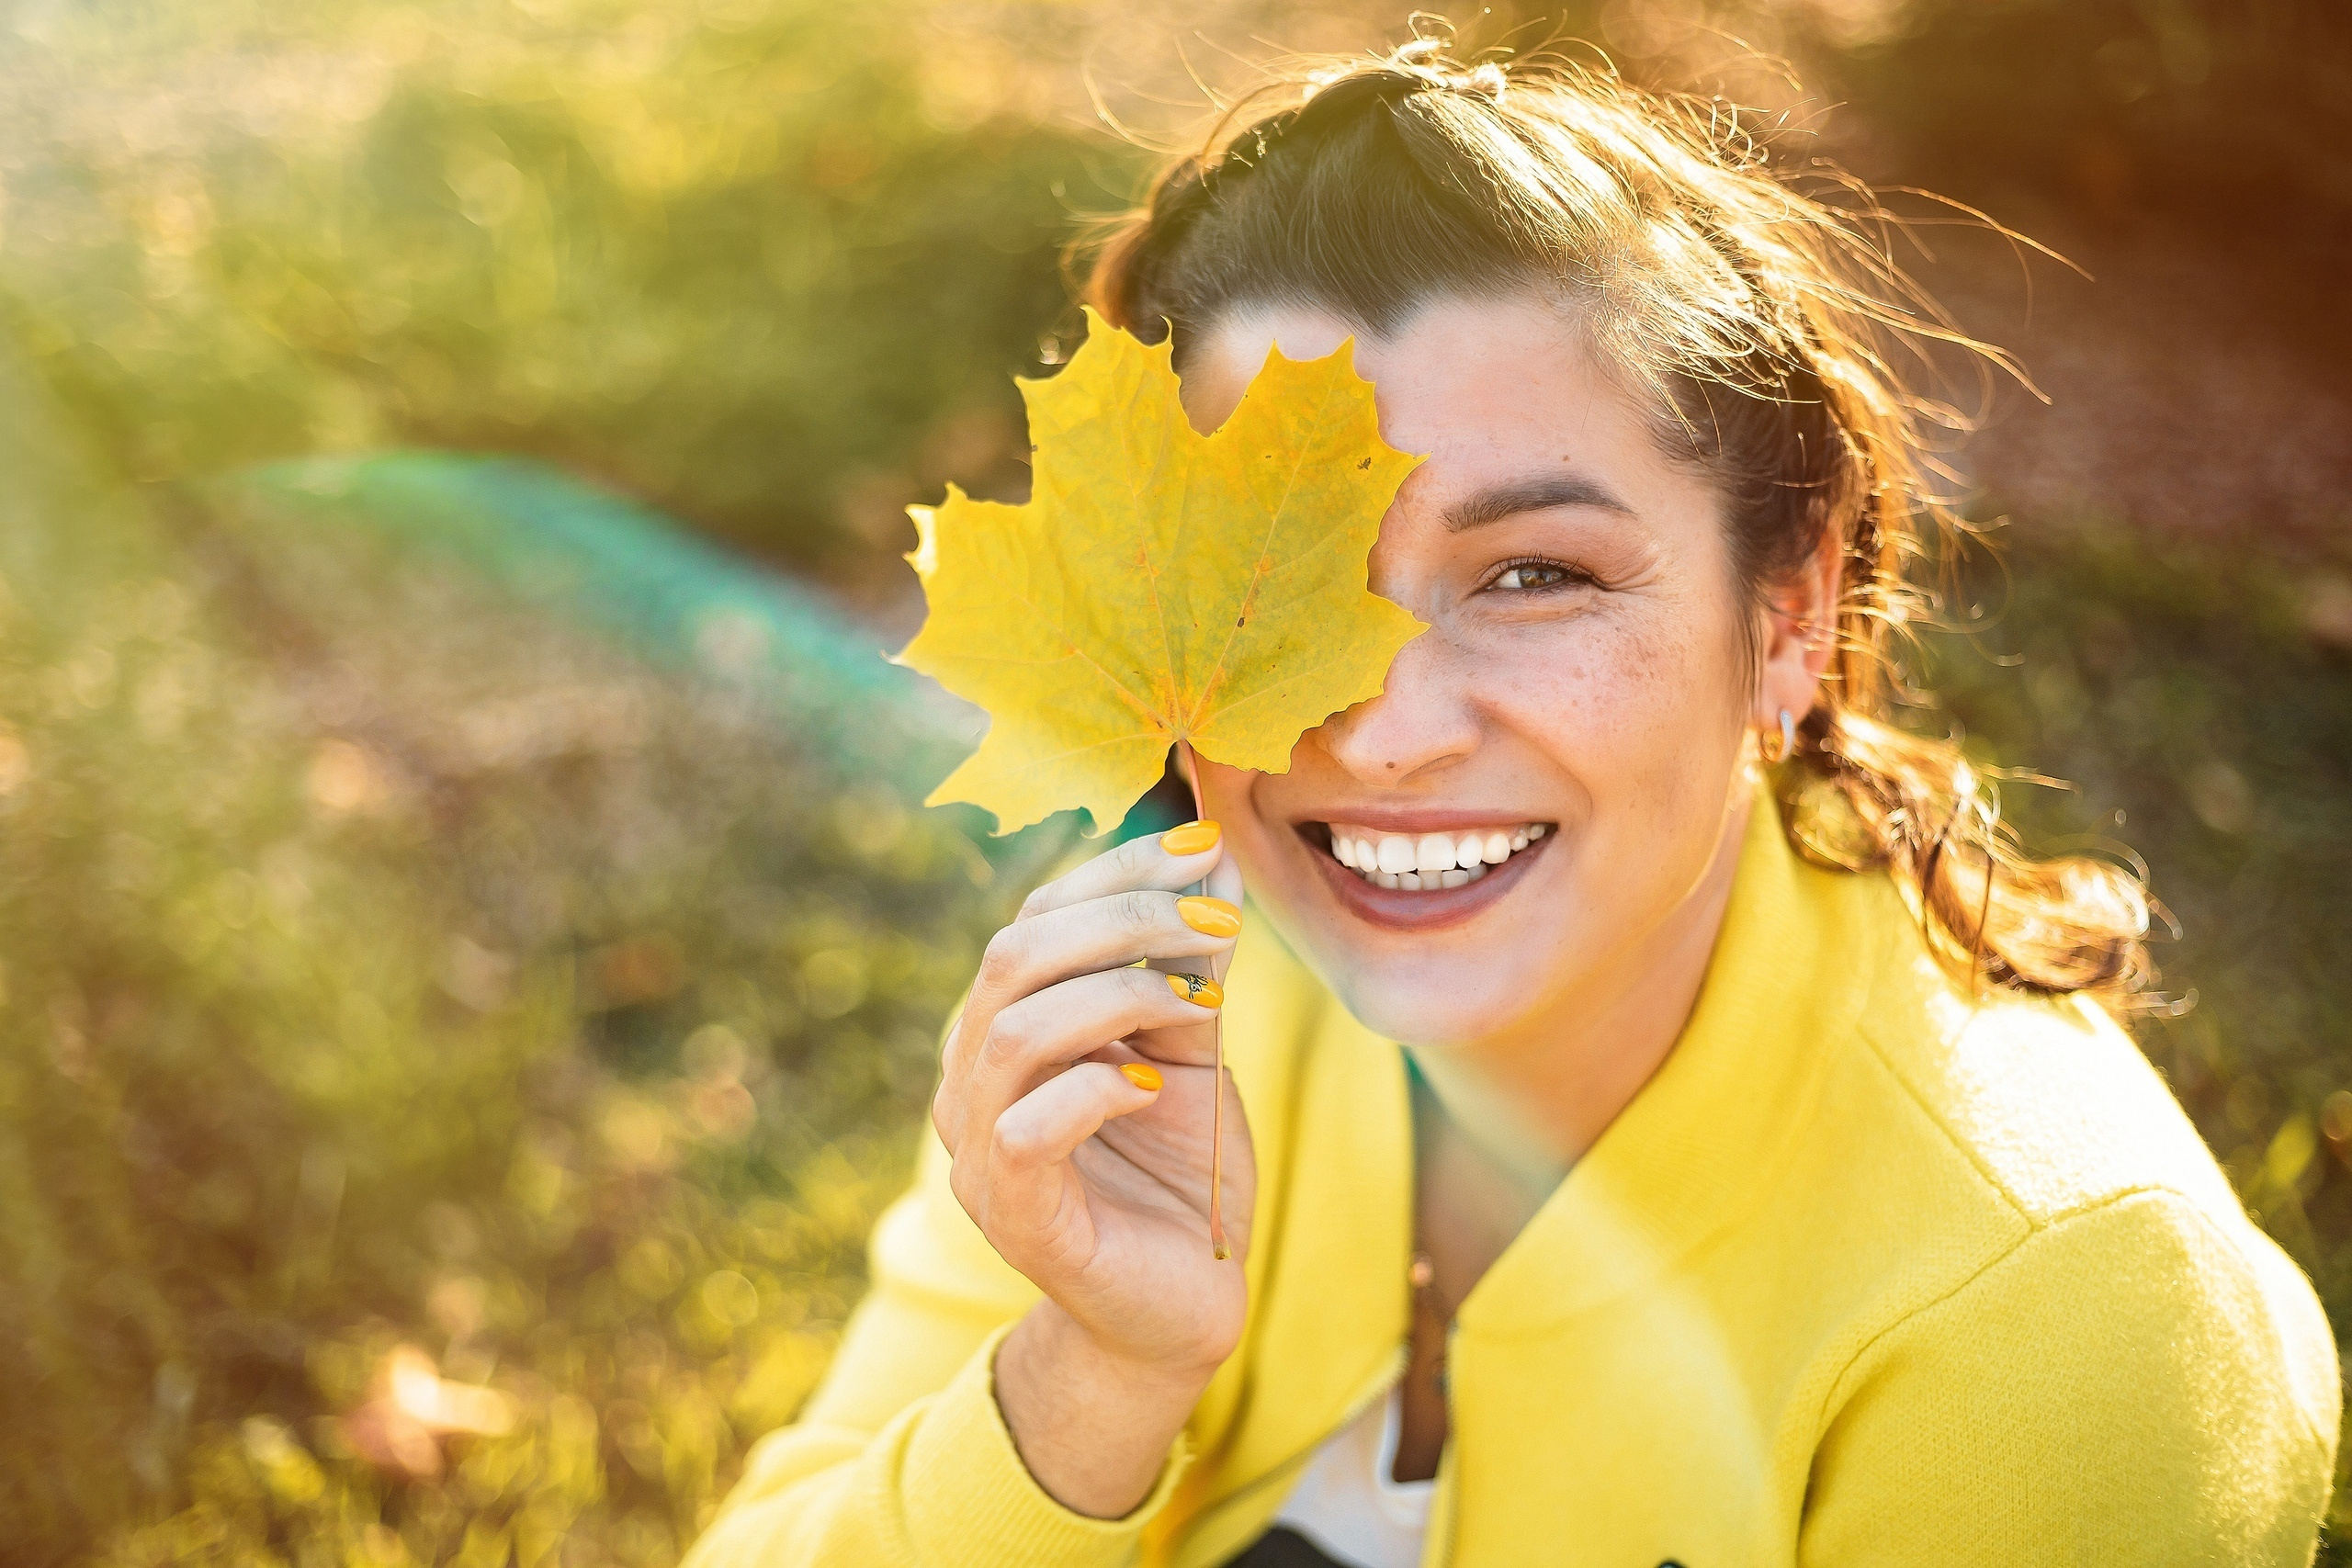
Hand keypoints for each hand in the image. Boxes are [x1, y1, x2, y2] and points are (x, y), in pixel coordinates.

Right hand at [931, 819, 1254, 1512]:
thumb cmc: (1180, 1174)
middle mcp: (973, 1083)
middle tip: (1218, 923)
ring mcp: (981, 1153)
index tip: (1202, 848)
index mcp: (1005, 1029)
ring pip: (1014, 1031)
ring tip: (1203, 1005)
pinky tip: (1155, 1088)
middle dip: (1123, 920)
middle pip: (1013, 958)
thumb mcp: (1194, 1049)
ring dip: (1120, 994)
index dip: (1113, 872)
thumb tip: (1214, 862)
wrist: (1183, 1307)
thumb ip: (1191, 966)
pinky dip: (1098, 1088)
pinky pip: (1029, 1128)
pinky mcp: (1015, 1216)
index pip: (1033, 920)